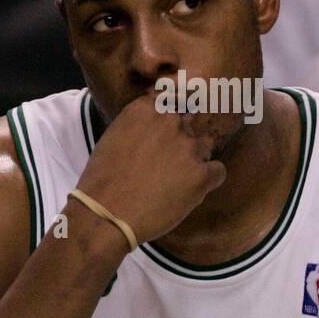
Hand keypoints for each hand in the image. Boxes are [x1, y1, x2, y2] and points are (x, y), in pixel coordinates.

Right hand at [74, 98, 225, 244]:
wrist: (104, 216)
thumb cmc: (102, 182)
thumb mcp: (112, 139)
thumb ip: (139, 126)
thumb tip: (158, 126)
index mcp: (145, 109)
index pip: (173, 101)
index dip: (170, 121)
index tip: (164, 136)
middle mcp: (170, 121)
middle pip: (189, 127)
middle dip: (179, 144)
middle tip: (161, 168)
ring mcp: (188, 147)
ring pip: (204, 149)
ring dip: (192, 163)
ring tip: (170, 184)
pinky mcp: (201, 174)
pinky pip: (217, 172)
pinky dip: (206, 182)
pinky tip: (185, 194)